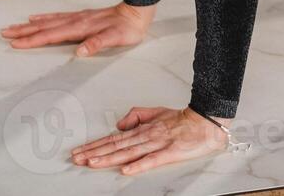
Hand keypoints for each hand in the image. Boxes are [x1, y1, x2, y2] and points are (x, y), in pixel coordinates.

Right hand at [0, 2, 153, 55]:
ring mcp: (76, 18)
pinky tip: (36, 17)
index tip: (15, 44)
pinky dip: (44, 18)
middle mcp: (75, 22)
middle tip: (4, 33)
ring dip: (29, 25)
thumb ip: (97, 44)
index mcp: (80, 29)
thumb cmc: (127, 28)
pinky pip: (57, 17)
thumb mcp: (116, 38)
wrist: (136, 11)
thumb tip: (80, 52)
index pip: (51, 36)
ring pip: (47, 22)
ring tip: (13, 26)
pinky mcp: (81, 16)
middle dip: (23, 32)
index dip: (33, 41)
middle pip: (44, 28)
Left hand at [71, 106, 230, 175]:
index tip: (80, 151)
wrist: (206, 121)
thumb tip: (119, 125)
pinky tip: (126, 170)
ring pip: (129, 152)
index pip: (114, 138)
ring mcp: (158, 144)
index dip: (96, 145)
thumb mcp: (156, 112)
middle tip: (77, 159)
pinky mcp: (170, 152)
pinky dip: (139, 165)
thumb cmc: (182, 120)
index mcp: (142, 128)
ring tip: (92, 163)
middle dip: (95, 153)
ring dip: (109, 158)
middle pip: (116, 146)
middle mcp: (147, 136)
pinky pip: (153, 160)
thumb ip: (136, 116)